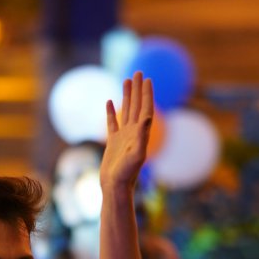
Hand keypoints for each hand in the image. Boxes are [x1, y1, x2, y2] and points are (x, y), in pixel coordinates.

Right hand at [100, 71, 153, 191]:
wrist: (115, 186)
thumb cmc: (126, 174)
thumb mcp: (136, 155)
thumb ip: (142, 136)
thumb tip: (147, 118)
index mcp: (141, 133)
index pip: (145, 108)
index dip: (147, 93)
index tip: (147, 78)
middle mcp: (134, 132)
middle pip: (137, 105)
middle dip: (138, 89)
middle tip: (138, 72)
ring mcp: (123, 136)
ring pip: (126, 110)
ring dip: (127, 96)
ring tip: (127, 80)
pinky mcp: (113, 142)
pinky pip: (112, 122)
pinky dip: (112, 112)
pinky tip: (110, 102)